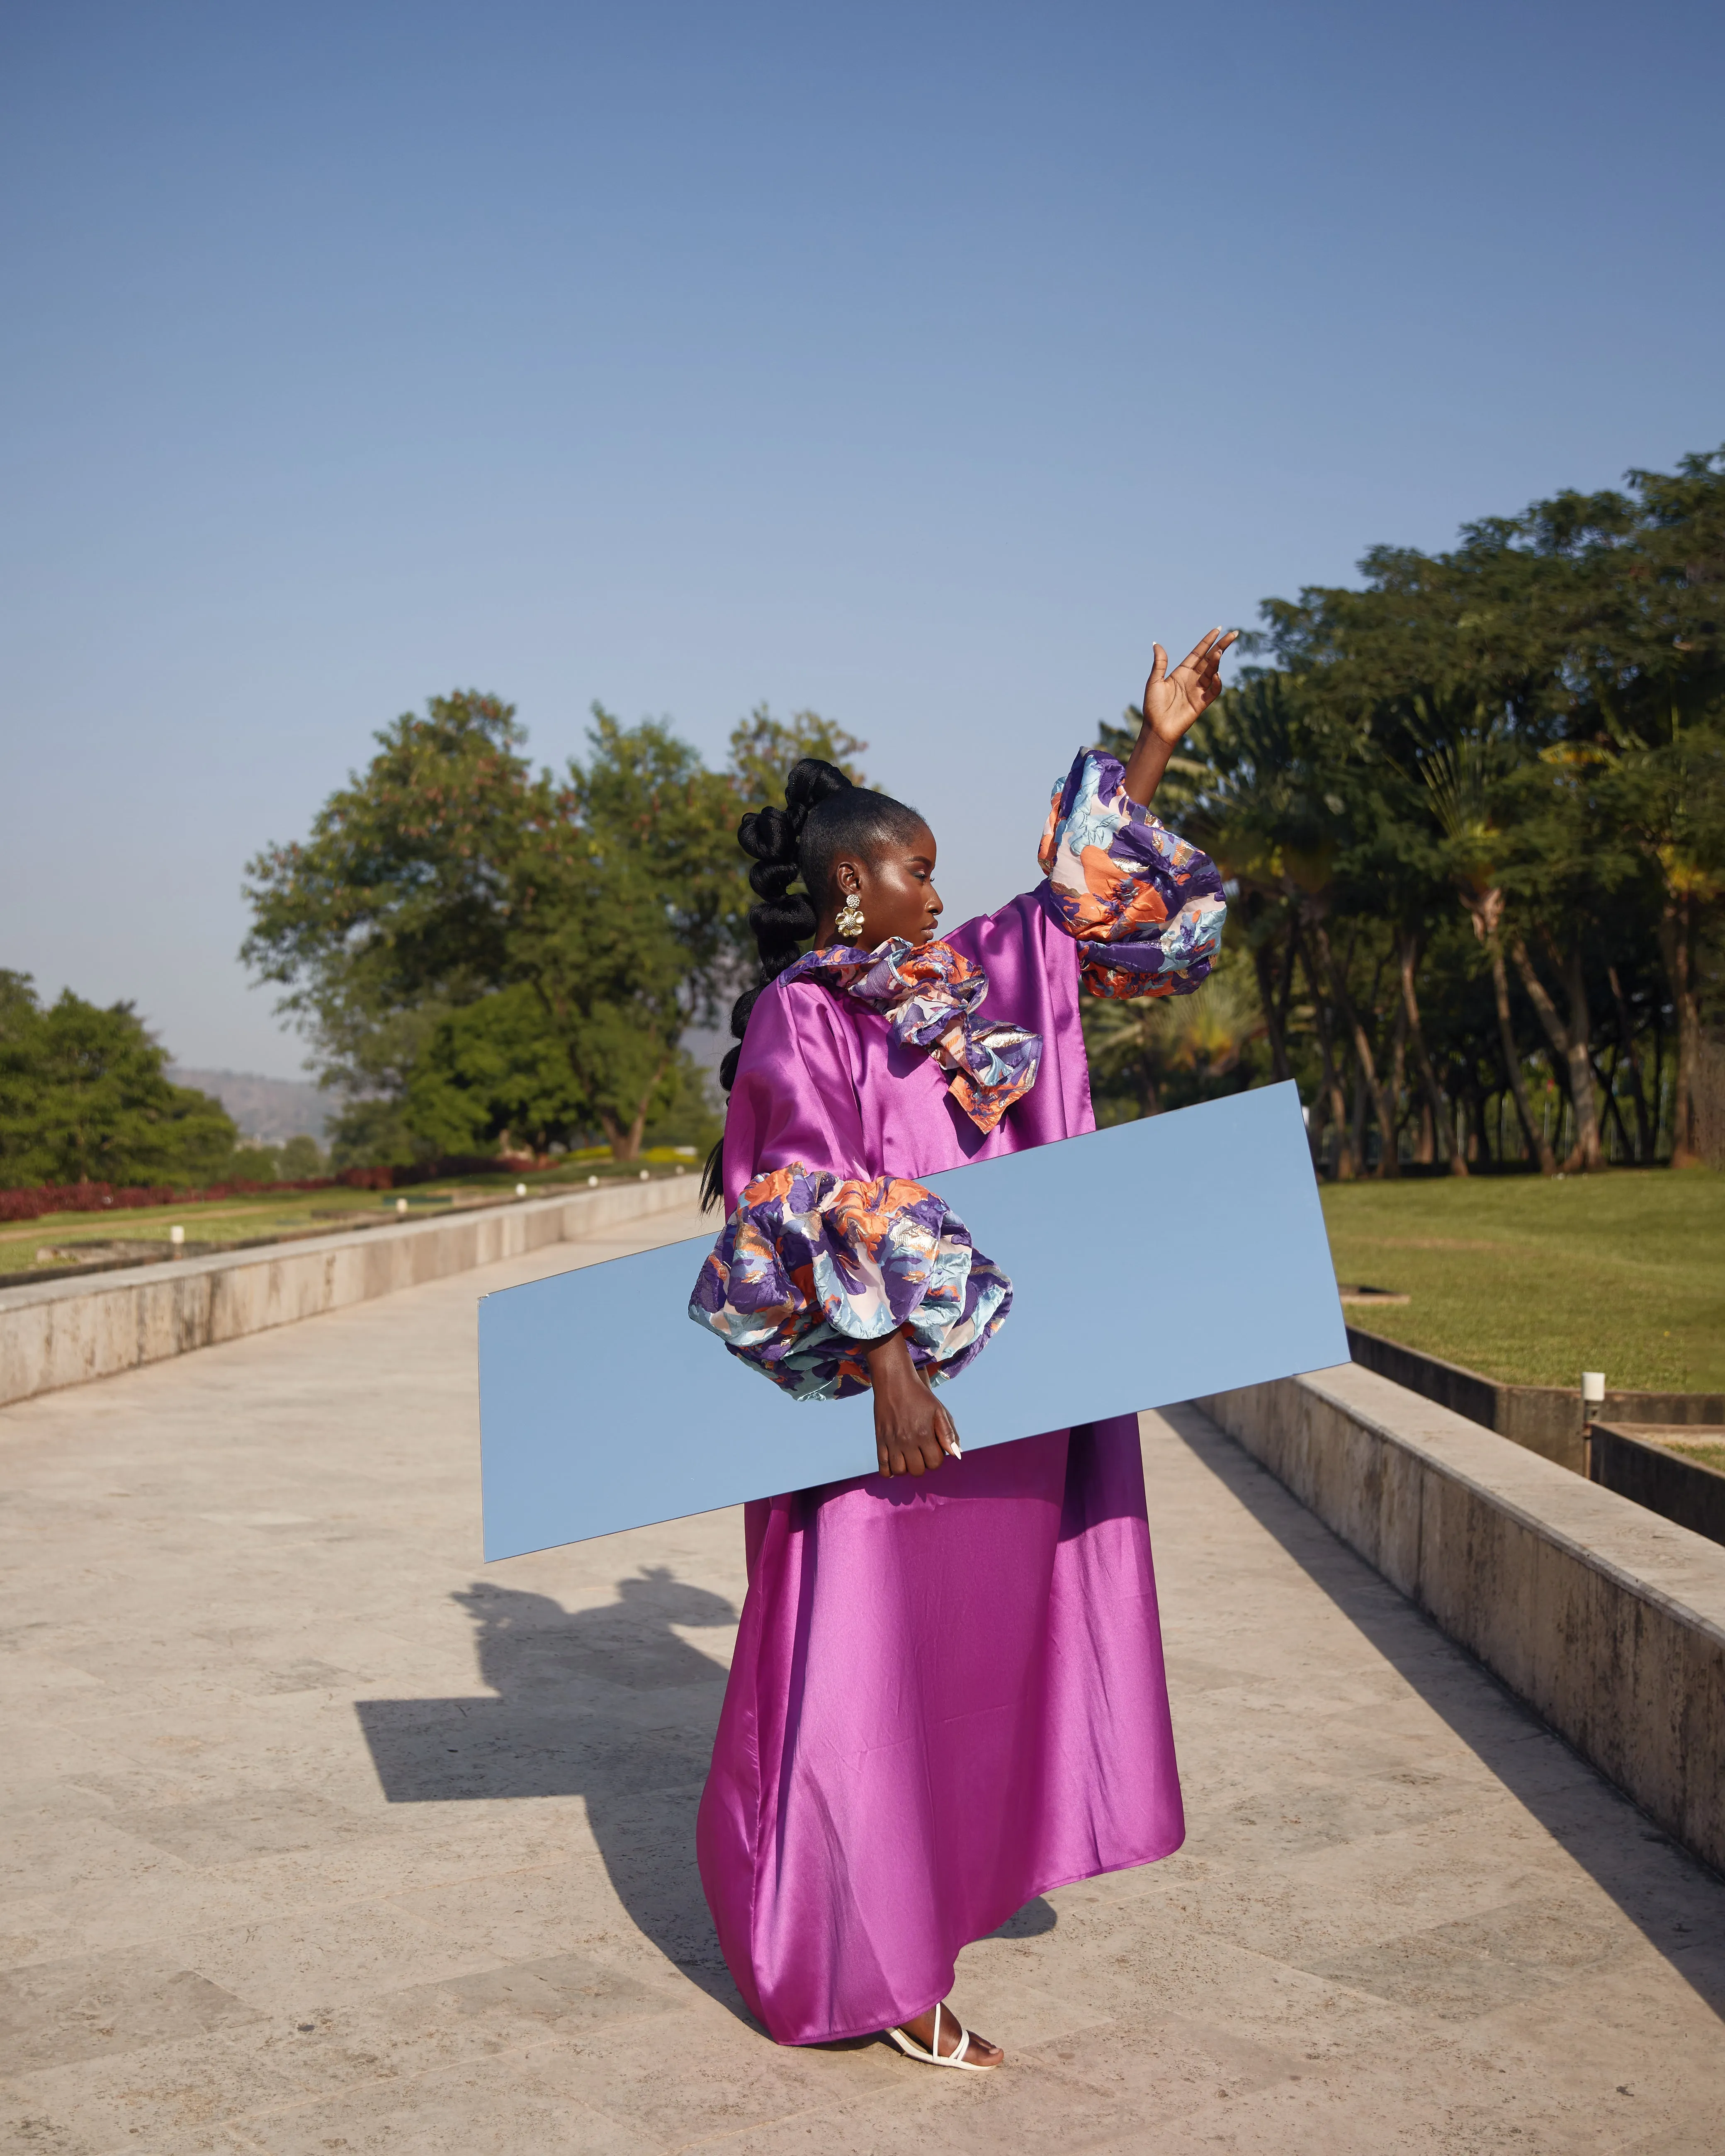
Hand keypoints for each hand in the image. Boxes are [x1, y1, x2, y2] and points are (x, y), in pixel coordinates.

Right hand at [862, 1329, 960, 1477]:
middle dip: (923, 1464)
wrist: (894, 1382)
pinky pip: (882, 1467)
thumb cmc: (919, 1396)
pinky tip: (895, 1462)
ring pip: (899, 1472)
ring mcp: (892, 1442)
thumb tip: (956, 1455)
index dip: (937, 1458)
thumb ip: (948, 1434)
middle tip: (921, 1452)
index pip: (935, 1463)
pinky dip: (889, 1471)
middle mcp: (907, 1441)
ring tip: (909, 1456)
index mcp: (924, 1434)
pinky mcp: (880, 1440)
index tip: (934, 1448)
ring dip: (906, 1468)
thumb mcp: (939, 1410)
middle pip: (917, 1470)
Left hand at [1142, 627, 1237, 747]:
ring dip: (1217, 661)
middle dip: (1221, 646)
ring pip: (1212, 671)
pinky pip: (1214, 691)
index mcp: (1182, 672)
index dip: (1208, 641)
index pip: (1198, 653)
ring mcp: (1198, 690)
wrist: (1157, 728)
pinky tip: (1216, 675)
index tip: (1218, 629)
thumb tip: (1156, 643)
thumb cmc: (1153, 706)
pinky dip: (1217, 683)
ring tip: (1219, 651)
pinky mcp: (1202, 702)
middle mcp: (1192, 679)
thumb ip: (1159, 663)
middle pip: (1210, 659)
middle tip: (1234, 634)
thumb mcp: (1154, 681)